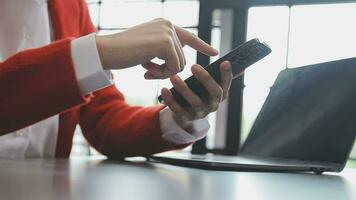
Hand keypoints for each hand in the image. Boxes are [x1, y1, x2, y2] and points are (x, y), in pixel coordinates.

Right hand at [95, 18, 217, 78]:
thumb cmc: (123, 53)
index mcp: (164, 25)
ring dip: (163, 72)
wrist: (106, 51)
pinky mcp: (165, 42)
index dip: (202, 45)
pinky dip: (161, 74)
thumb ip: (163, 51)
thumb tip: (179, 63)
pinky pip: (174, 67)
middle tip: (149, 71)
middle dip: (167, 69)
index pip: (189, 36)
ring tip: (146, 69)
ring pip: (180, 64)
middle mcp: (168, 25)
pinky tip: (146, 70)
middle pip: (182, 57)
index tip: (215, 52)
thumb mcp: (147, 50)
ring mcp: (167, 32)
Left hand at [160, 61, 232, 128]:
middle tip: (194, 66)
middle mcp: (212, 104)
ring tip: (173, 77)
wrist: (184, 114)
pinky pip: (178, 110)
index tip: (225, 62)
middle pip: (214, 93)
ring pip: (195, 102)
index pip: (226, 83)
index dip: (227, 74)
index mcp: (219, 94)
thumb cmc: (196, 92)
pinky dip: (171, 100)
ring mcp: (200, 113)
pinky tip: (164, 90)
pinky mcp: (186, 118)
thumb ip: (214, 73)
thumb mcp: (205, 84)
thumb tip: (225, 58)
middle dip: (205, 79)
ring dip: (184, 89)